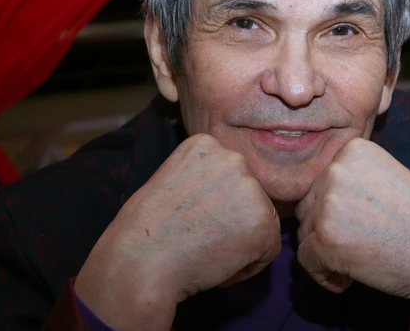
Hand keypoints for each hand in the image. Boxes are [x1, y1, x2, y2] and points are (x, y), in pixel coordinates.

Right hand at [75, 134, 280, 330]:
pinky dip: (248, 265)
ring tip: (205, 249)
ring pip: (262, 221)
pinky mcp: (262, 220)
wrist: (140, 263)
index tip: (190, 219)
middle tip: (198, 237)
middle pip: (250, 196)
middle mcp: (232, 157)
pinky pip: (269, 249)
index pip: (230, 178)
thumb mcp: (172, 180)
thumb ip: (204, 178)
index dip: (214, 206)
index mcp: (206, 144)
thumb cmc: (146, 231)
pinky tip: (216, 262)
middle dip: (231, 221)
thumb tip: (228, 195)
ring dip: (241, 242)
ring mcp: (250, 187)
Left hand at [295, 138, 409, 326]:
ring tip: (357, 261)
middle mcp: (337, 170)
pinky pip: (306, 259)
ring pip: (304, 232)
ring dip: (324, 252)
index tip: (363, 224)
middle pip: (308, 205)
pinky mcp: (325, 238)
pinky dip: (322, 274)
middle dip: (327, 230)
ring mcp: (329, 203)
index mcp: (353, 150)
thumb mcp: (388, 177)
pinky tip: (348, 280)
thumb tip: (316, 193)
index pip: (322, 181)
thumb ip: (353, 178)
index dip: (338, 209)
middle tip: (360, 246)